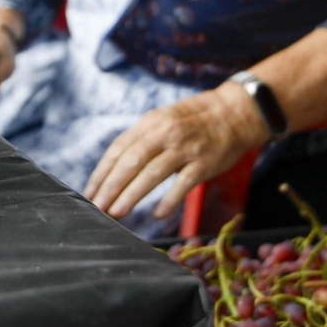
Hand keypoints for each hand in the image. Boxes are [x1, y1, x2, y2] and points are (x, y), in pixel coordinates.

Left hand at [85, 83, 270, 221]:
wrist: (235, 112)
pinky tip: (157, 214)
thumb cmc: (196, 120)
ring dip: (131, 195)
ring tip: (117, 212)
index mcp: (151, 122)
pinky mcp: (205, 163)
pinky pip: (183, 184)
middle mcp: (165, 133)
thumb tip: (116, 169)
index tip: (90, 191)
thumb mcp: (164, 120)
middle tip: (98, 207)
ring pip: (152, 173)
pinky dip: (169, 200)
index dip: (102, 171)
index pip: (119, 148)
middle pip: (131, 161)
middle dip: (111, 186)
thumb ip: (142, 140)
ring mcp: (185, 148)